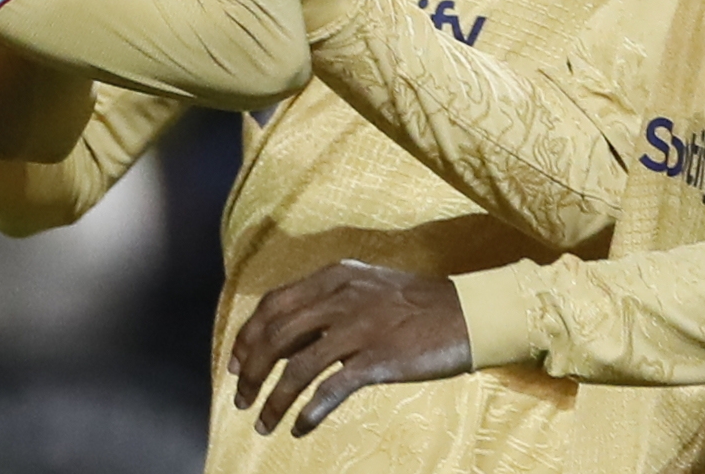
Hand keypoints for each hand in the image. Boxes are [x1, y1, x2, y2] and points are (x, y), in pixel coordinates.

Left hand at [227, 260, 473, 436]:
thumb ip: (330, 305)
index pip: (272, 305)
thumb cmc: (419, 305)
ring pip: (296, 367)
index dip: (246, 336)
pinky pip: (331, 389)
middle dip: (250, 372)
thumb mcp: (368, 288)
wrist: (471, 313)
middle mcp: (340, 299)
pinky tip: (300, 427)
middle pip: (275, 337)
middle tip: (241, 400)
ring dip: (273, 399)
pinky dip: (309, 411)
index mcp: (334, 278)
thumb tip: (290, 338)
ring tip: (263, 424)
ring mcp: (359, 328)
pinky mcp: (379, 358)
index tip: (233, 363)